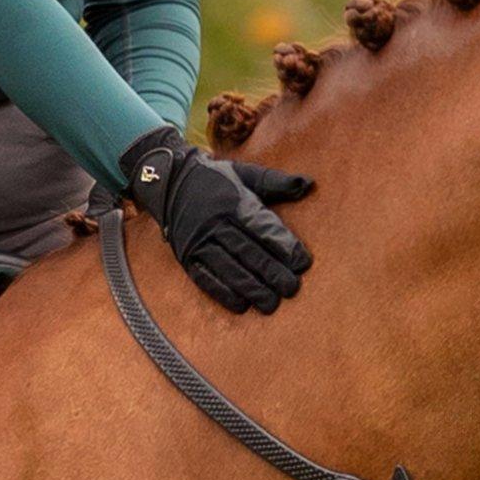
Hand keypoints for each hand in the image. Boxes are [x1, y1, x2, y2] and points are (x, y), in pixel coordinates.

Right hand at [121, 129, 314, 312]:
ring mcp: (198, 241)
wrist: (170, 181)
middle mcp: (215, 222)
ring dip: (251, 288)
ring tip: (271, 304)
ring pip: (228, 268)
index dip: (284, 246)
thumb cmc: (218, 179)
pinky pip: (205, 278)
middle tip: (291, 289)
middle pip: (248, 251)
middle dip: (272, 272)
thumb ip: (276, 182)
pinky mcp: (186, 257)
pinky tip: (241, 305)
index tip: (303, 263)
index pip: (263, 227)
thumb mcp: (246, 173)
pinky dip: (223, 293)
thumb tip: (309, 184)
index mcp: (234, 202)